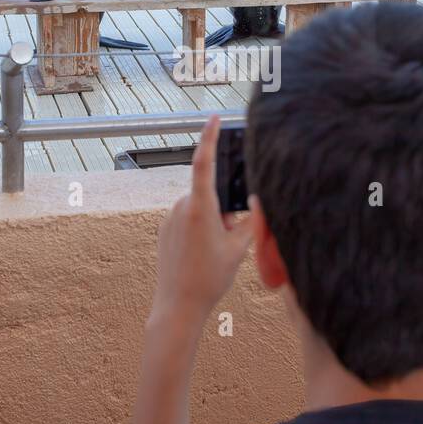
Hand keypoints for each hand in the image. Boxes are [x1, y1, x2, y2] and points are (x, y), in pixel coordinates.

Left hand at [151, 116, 252, 323]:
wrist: (178, 305)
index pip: (205, 163)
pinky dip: (200, 228)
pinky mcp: (164, 228)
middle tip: (230, 237)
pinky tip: (202, 254)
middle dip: (224, 207)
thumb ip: (251, 220)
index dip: (209, 137)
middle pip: (210, 192)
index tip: (214, 117)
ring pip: (199, 206)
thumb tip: (258, 201)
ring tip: (215, 252)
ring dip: (212, 219)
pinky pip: (187, 218)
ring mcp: (170, 217)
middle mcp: (181, 207)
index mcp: (200, 207)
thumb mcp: (239, 248)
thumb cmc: (210, 278)